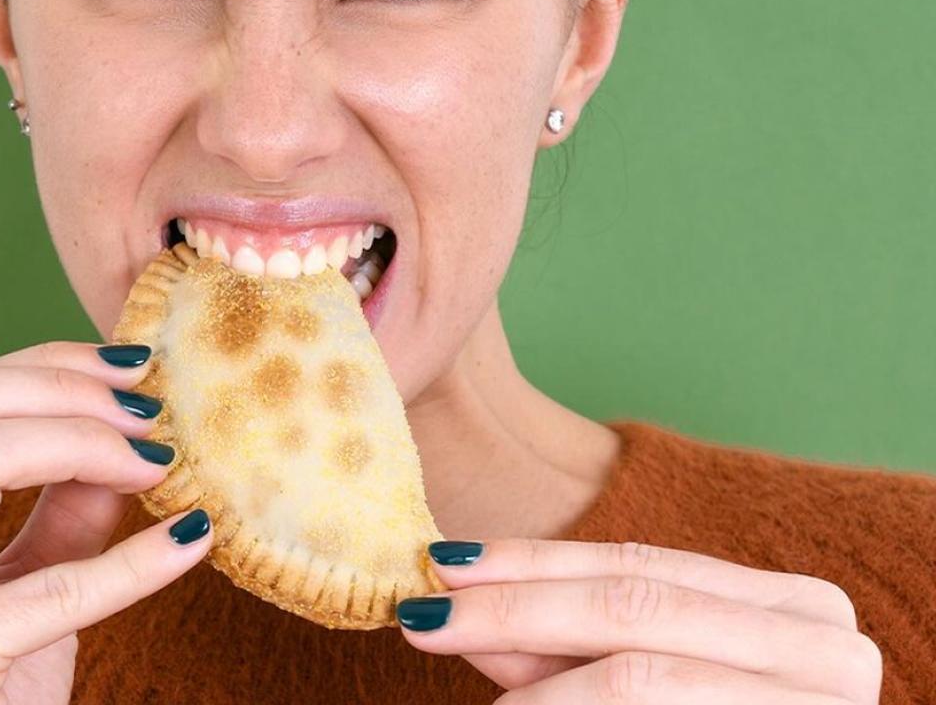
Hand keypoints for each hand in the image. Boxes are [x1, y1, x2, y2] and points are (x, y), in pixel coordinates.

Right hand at [0, 340, 212, 704]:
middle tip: (146, 405)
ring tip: (158, 462)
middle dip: (60, 386)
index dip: (42, 368)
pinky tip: (190, 537)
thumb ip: (63, 505)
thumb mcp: (19, 585)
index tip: (126, 372)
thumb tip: (128, 428)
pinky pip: (52, 583)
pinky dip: (133, 557)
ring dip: (84, 441)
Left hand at [397, 537, 881, 701]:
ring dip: (535, 681)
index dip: (534, 562)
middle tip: (427, 614)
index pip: (639, 566)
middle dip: (515, 608)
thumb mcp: (655, 675)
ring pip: (641, 673)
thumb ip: (568, 645)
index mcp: (795, 605)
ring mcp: (824, 702)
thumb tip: (459, 600)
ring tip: (464, 675)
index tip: (444, 562)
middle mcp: (824, 643)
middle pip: (633, 606)